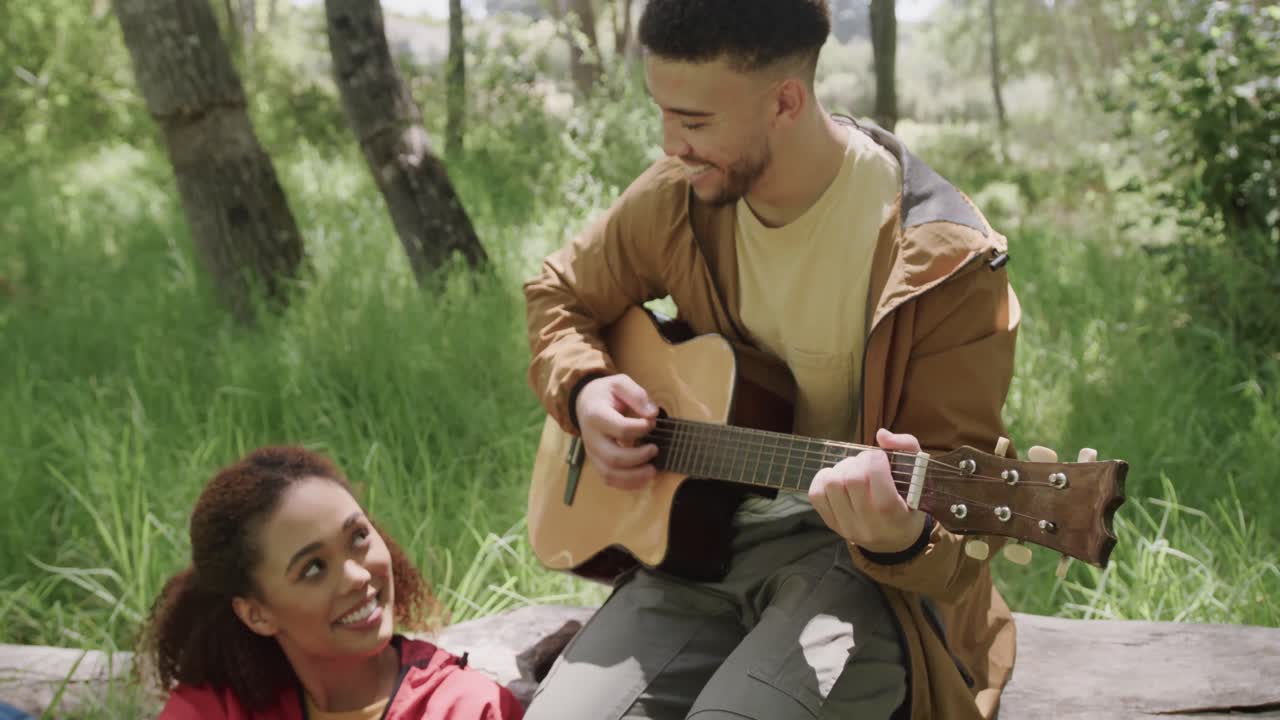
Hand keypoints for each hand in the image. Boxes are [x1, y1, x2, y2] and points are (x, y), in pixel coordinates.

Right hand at [575, 374, 658, 488]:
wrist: (584, 402)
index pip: (620, 428)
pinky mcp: (596, 462)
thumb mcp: (619, 383)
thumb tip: (652, 414)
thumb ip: (637, 395)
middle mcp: (591, 437)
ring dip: (634, 477)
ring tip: (652, 470)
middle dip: (638, 457)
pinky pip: (608, 480)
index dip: (641, 429)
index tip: (652, 423)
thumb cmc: (605, 393)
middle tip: (655, 449)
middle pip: (614, 457)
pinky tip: (643, 478)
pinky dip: (627, 484)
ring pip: (609, 474)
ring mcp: (592, 453)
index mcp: (596, 415)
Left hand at [809, 428, 928, 553]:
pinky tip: (839, 478)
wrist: (896, 540)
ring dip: (842, 468)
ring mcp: (847, 526)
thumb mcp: (919, 477)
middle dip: (859, 461)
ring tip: (854, 470)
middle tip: (867, 462)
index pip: (875, 477)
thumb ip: (907, 448)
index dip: (876, 458)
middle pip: (852, 479)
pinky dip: (824, 479)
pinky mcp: (832, 524)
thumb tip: (881, 435)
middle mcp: (869, 524)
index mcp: (894, 514)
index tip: (881, 457)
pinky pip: (816, 494)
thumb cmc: (910, 502)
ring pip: (832, 484)